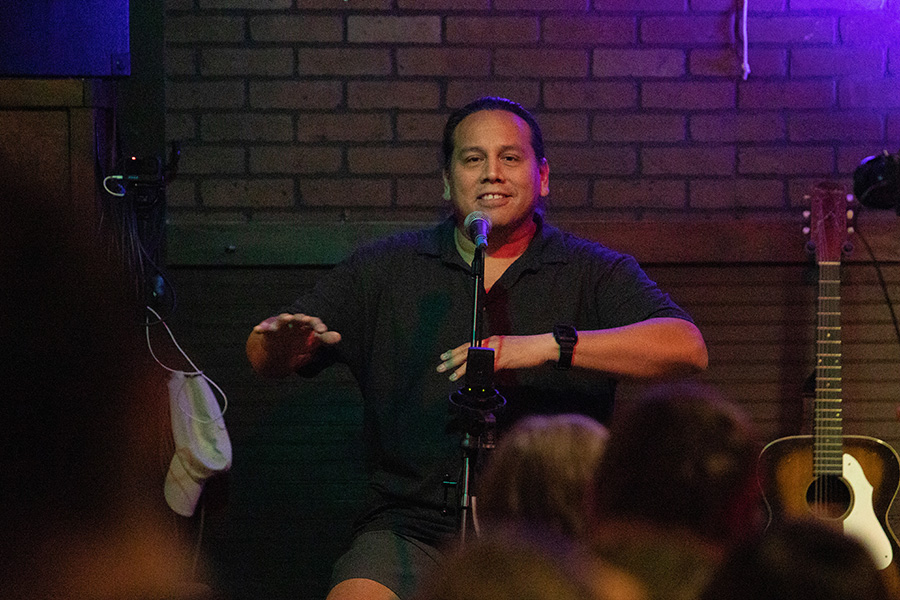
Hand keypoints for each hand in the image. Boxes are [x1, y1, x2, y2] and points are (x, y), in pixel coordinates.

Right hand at [252, 313, 340, 371]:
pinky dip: (261, 328)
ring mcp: (281, 326)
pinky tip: (257, 329)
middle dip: (299, 318)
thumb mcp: (314, 341)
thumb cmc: (301, 340)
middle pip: (298, 318)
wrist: (282, 346)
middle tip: (302, 319)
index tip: (321, 331)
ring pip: (282, 320)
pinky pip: (264, 329)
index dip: (317, 326)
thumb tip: (339, 337)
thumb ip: (325, 339)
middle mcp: (294, 322)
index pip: (314, 322)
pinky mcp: (269, 331)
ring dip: (283, 319)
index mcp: (306, 324)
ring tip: (285, 318)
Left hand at [435, 333, 553, 381]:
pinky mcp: (504, 359)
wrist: (541, 346)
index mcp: (493, 339)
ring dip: (462, 368)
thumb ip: (497, 355)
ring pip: (474, 359)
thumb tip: (488, 364)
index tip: (445, 355)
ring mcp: (497, 350)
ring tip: (451, 375)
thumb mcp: (509, 349)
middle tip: (441, 365)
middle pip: (468, 351)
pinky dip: (478, 373)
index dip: (456, 350)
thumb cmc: (529, 348)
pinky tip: (470, 379)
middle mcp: (493, 342)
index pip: (470, 344)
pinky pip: (487, 367)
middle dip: (453, 359)